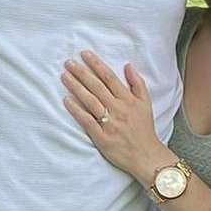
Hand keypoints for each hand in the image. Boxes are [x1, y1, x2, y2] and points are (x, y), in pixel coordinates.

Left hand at [60, 51, 169, 181]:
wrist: (146, 155)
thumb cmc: (144, 129)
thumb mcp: (146, 104)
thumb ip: (137, 83)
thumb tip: (128, 65)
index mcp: (128, 100)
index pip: (109, 78)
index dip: (96, 64)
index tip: (84, 54)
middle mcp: (118, 109)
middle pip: (97, 87)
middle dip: (82, 73)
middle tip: (68, 62)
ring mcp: (110, 123)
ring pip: (90, 101)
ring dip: (76, 87)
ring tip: (64, 76)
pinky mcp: (102, 137)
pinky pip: (87, 121)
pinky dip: (77, 110)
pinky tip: (66, 100)